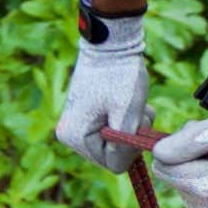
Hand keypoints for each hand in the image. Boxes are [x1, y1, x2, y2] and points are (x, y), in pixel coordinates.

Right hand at [58, 13, 158, 174]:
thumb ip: (124, 144)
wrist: (111, 42)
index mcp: (75, 137)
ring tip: (132, 104)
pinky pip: (110, 131)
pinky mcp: (84, 116)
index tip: (137, 124)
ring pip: (114, 143)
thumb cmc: (120, 74)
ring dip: (130, 127)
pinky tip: (127, 102)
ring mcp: (76, 125)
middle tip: (137, 112)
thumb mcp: (127, 112)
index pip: (114, 164)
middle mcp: (69, 135)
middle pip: (112, 155)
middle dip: (130, 137)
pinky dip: (124, 120)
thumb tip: (122, 164)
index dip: (132, 148)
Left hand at [143, 102, 207, 207]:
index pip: (164, 165)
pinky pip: (203, 200)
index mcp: (206, 185)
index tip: (205, 138)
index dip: (179, 146)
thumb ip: (189, 140)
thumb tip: (158, 151)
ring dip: (198, 172)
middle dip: (188, 160)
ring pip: (187, 190)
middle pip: (174, 178)